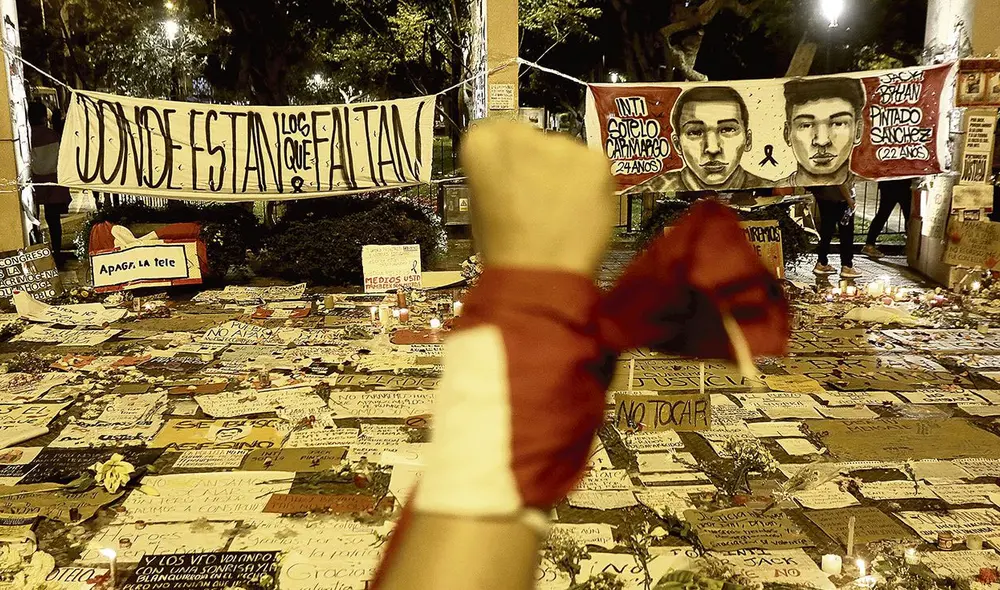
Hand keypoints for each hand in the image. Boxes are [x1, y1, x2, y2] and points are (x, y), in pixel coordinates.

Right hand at [461, 120, 614, 275]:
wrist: (540, 274)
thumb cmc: (503, 248)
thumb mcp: (479, 204)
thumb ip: (494, 175)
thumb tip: (512, 171)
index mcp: (483, 144)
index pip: (495, 132)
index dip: (506, 157)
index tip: (510, 177)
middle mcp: (522, 134)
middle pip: (533, 137)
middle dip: (536, 161)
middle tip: (538, 198)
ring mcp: (562, 145)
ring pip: (565, 151)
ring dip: (564, 172)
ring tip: (561, 210)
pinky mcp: (595, 161)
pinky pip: (592, 166)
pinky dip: (589, 185)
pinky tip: (580, 211)